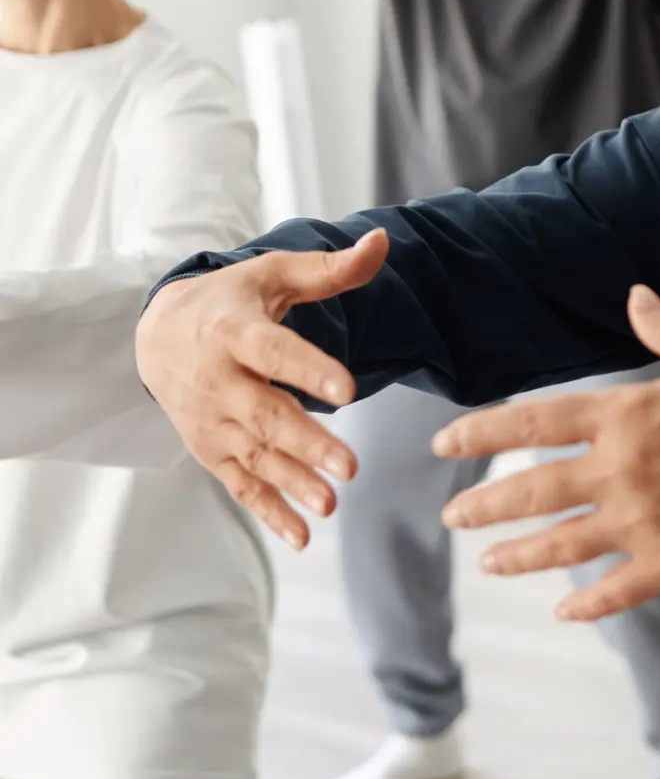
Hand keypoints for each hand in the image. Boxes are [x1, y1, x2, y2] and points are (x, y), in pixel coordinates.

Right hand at [135, 231, 389, 546]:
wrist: (156, 333)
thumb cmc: (232, 300)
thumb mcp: (274, 274)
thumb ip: (330, 269)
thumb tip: (383, 241)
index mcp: (233, 333)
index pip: (275, 352)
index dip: (310, 368)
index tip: (349, 388)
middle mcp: (217, 381)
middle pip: (266, 414)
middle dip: (308, 443)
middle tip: (351, 467)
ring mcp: (210, 421)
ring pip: (255, 456)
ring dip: (292, 483)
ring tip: (332, 505)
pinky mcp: (210, 450)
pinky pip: (240, 485)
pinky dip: (268, 511)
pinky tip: (302, 536)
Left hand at [437, 287, 659, 619]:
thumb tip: (636, 298)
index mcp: (630, 413)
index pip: (535, 422)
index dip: (484, 432)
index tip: (448, 442)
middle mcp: (625, 471)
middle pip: (532, 491)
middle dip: (484, 504)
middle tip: (453, 514)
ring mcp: (647, 523)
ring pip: (562, 546)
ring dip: (518, 556)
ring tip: (489, 563)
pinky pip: (617, 591)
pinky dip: (588, 604)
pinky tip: (566, 610)